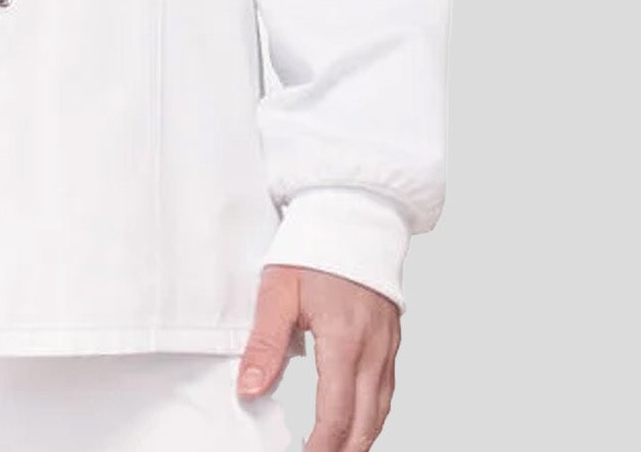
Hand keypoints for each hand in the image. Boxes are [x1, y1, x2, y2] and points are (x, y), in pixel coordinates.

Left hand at [237, 263, 398, 451]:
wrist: (352, 212)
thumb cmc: (315, 246)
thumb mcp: (278, 290)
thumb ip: (265, 344)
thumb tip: (249, 389)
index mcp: (345, 341)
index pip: (336, 415)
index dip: (320, 447)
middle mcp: (373, 350)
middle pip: (365, 423)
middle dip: (342, 451)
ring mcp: (387, 345)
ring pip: (380, 411)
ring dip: (359, 439)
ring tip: (335, 451)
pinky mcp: (391, 338)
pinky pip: (386, 390)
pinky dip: (372, 415)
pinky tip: (356, 421)